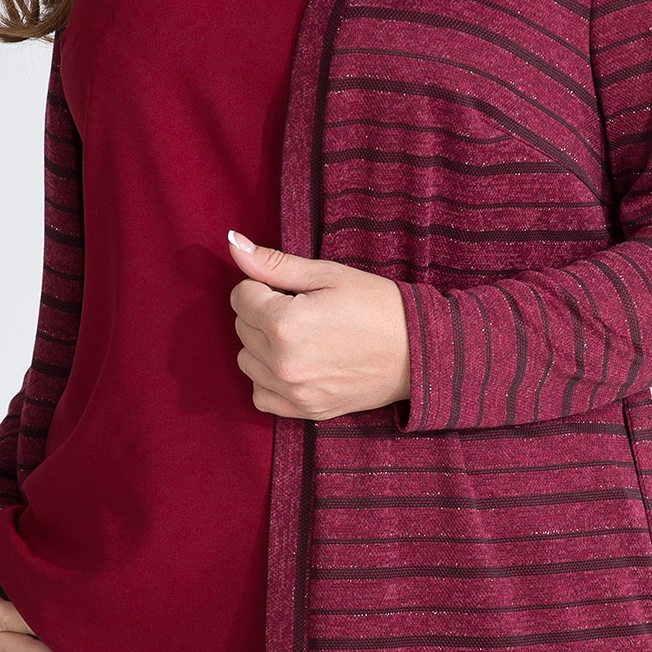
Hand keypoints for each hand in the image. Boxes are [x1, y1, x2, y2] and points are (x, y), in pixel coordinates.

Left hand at [228, 230, 410, 419]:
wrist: (420, 352)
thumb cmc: (378, 306)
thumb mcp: (327, 275)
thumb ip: (273, 263)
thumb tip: (232, 242)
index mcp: (285, 323)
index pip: (240, 296)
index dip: (263, 287)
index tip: (293, 290)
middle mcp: (283, 362)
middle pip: (241, 328)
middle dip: (262, 313)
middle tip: (303, 310)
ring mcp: (293, 391)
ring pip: (246, 361)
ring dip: (263, 346)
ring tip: (301, 337)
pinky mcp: (304, 410)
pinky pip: (260, 395)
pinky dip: (269, 380)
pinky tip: (294, 364)